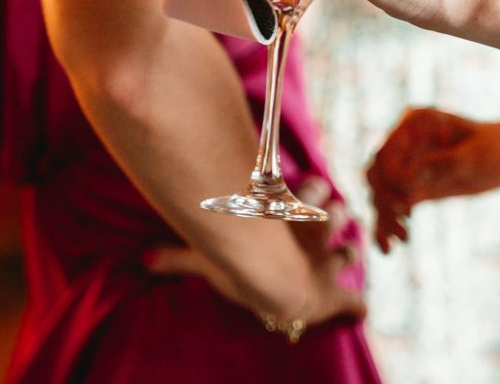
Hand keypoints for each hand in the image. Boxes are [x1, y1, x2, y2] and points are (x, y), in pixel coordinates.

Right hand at [144, 177, 366, 331]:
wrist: (274, 275)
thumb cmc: (239, 255)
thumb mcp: (205, 250)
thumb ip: (178, 254)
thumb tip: (142, 258)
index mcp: (292, 215)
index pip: (312, 189)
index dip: (312, 190)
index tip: (309, 188)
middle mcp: (315, 233)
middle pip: (337, 213)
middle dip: (335, 215)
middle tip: (330, 215)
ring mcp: (328, 263)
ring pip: (350, 250)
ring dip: (347, 251)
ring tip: (346, 251)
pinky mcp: (335, 295)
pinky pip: (354, 303)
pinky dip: (355, 308)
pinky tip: (357, 311)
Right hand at [366, 107, 499, 252]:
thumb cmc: (499, 148)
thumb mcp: (477, 155)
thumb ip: (445, 163)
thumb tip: (411, 176)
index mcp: (416, 124)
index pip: (387, 152)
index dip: (392, 177)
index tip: (409, 199)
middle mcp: (406, 142)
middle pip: (377, 172)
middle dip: (384, 199)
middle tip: (403, 222)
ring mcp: (408, 164)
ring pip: (381, 192)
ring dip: (385, 216)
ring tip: (404, 238)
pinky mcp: (415, 186)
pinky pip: (393, 205)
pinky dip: (387, 225)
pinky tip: (389, 248)